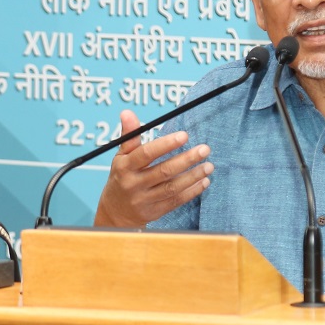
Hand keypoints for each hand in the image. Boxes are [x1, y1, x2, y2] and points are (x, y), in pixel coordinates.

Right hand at [93, 110, 212, 226]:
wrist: (116, 212)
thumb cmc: (122, 177)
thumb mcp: (121, 157)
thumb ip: (129, 136)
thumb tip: (127, 112)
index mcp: (125, 167)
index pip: (146, 154)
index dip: (166, 144)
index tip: (184, 135)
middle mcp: (134, 184)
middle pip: (163, 171)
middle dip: (186, 160)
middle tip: (205, 149)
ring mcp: (145, 200)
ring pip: (172, 188)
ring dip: (193, 176)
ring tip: (209, 166)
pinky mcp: (155, 212)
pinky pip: (176, 201)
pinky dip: (192, 192)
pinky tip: (204, 181)